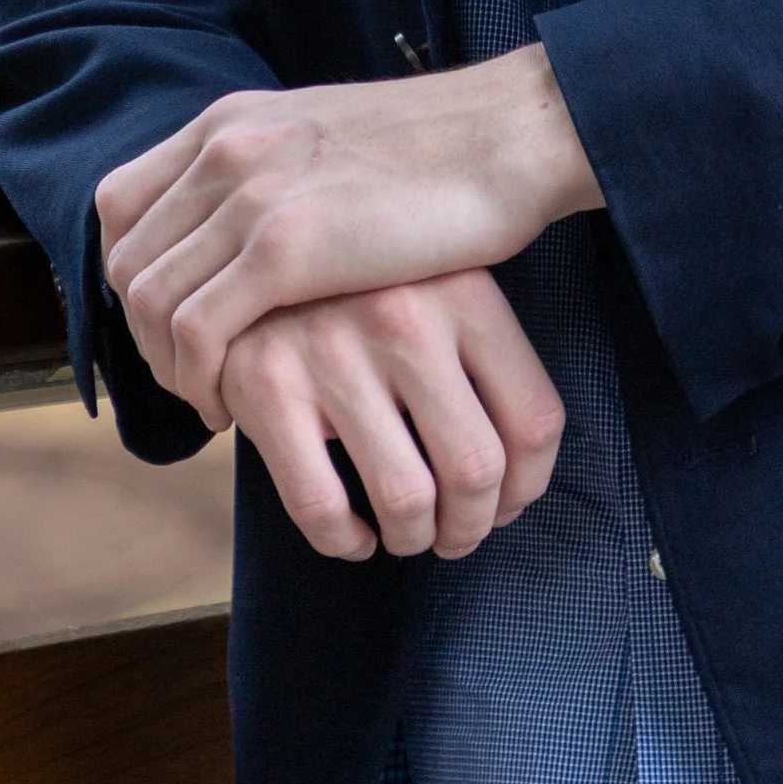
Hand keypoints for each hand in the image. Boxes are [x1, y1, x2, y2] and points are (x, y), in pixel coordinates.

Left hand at [97, 44, 601, 418]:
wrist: (505, 136)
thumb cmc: (435, 153)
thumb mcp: (322, 139)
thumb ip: (269, 172)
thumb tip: (236, 228)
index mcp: (231, 120)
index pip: (120, 205)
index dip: (132, 274)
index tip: (170, 323)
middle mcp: (225, 150)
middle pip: (127, 261)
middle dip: (144, 334)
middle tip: (191, 376)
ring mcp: (251, 195)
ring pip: (151, 303)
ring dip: (170, 368)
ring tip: (213, 399)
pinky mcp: (287, 248)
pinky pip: (198, 332)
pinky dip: (200, 379)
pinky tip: (235, 404)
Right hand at [220, 269, 566, 561]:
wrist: (246, 241)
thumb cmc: (365, 284)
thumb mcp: (439, 285)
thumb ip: (483, 357)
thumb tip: (515, 486)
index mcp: (465, 290)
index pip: (535, 422)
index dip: (526, 488)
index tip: (504, 505)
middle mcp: (404, 315)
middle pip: (476, 471)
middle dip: (470, 526)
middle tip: (454, 532)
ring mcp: (332, 347)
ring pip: (406, 500)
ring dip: (412, 538)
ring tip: (406, 531)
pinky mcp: (265, 380)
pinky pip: (321, 507)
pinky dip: (345, 542)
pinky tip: (353, 533)